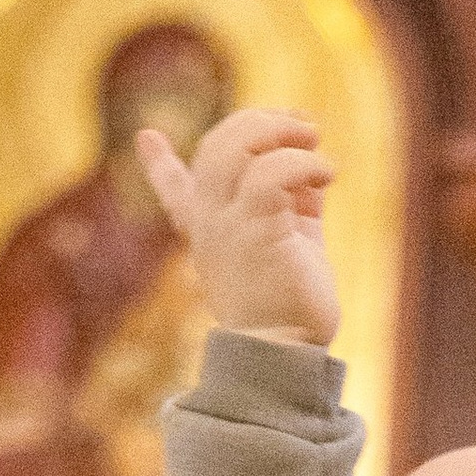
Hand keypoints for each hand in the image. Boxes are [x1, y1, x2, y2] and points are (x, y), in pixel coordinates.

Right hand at [137, 107, 338, 348]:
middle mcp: (210, 223)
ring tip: (317, 148)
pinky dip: (302, 163)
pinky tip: (327, 175)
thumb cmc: (291, 308)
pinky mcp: (254, 230)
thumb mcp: (289, 246)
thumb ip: (293, 207)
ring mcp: (226, 224)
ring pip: (236, 147)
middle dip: (261, 123)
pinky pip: (270, 174)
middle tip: (305, 128)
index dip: (159, 166)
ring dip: (283, 134)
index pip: (174, 192)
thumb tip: (314, 173)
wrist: (285, 353)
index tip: (147, 139)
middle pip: (217, 144)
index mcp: (209, 231)